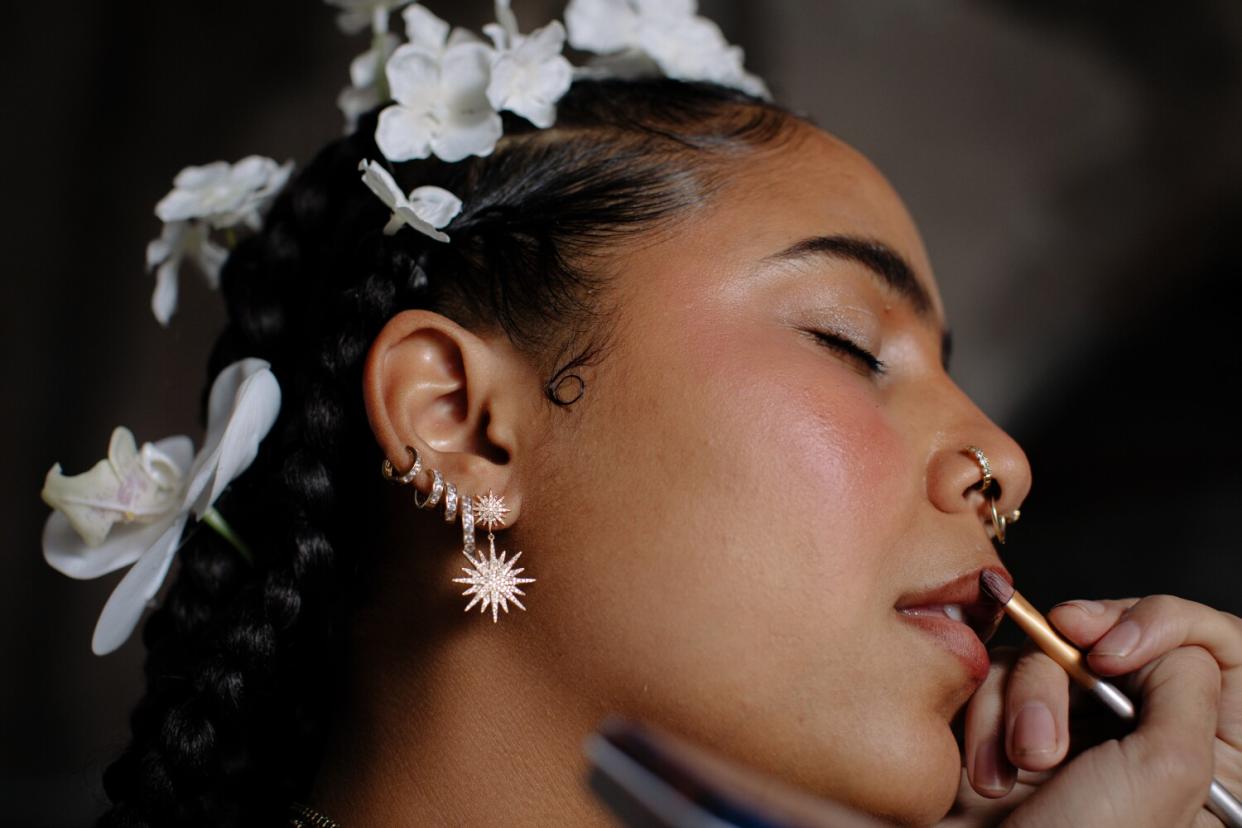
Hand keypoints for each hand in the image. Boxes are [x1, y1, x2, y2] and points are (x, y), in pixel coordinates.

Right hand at [950, 595, 1241, 826]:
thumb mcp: (1165, 769)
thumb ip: (1185, 685)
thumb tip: (1153, 637)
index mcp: (1198, 743)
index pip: (1200, 643)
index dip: (1153, 626)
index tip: (1110, 653)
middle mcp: (1138, 730)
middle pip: (1108, 637)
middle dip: (1066, 679)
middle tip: (1052, 734)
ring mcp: (1072, 725)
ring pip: (1044, 653)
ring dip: (1020, 706)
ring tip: (1019, 766)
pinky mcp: (1009, 722)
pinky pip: (994, 675)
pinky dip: (985, 717)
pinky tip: (988, 773)